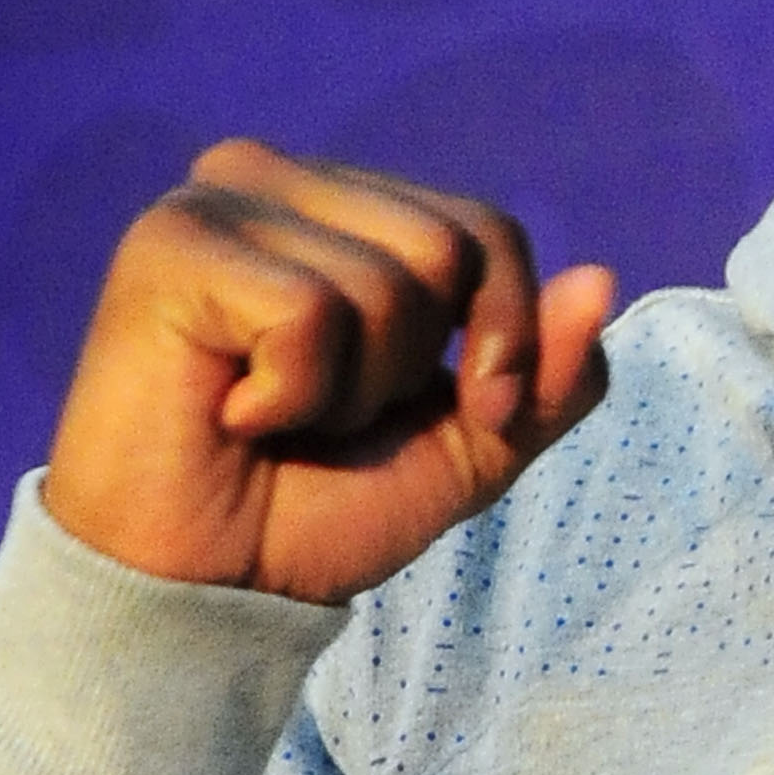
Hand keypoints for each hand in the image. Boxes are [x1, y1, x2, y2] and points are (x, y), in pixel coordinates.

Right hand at [43, 139, 613, 601]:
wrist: (200, 595)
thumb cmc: (311, 511)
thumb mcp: (468, 447)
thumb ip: (545, 373)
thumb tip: (602, 279)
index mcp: (339, 206)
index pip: (486, 228)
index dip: (505, 337)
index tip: (466, 416)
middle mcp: (273, 179)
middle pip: (450, 246)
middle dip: (416, 370)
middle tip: (326, 421)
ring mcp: (216, 201)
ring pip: (386, 283)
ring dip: (349, 393)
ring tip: (269, 416)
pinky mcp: (170, 245)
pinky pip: (310, 312)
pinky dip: (292, 394)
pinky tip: (229, 412)